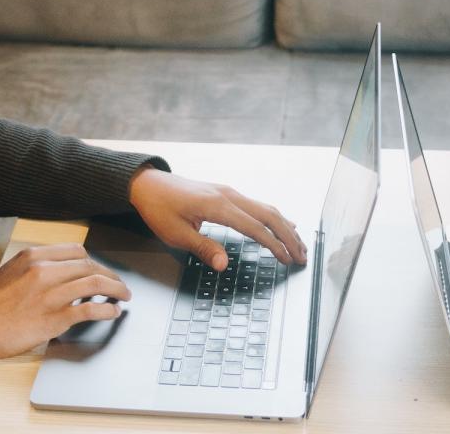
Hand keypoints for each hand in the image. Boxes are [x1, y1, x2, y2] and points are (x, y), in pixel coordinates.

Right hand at [0, 243, 129, 365]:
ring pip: (95, 283)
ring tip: (123, 295)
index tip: (100, 269)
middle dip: (109, 274)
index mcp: (33, 256)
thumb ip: (35, 269)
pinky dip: (107, 309)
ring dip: (116, 289)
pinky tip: (113, 312)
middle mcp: (44, 271)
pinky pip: (90, 309)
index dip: (94, 261)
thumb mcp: (9, 273)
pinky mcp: (54, 318)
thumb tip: (59, 273)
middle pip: (90, 265)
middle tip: (118, 283)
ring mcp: (50, 294)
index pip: (76, 251)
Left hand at [129, 168, 306, 270]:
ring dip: (285, 227)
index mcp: (218, 206)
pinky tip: (282, 225)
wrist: (147, 184)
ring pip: (266, 208)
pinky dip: (274, 217)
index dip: (274, 245)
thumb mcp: (175, 234)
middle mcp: (229, 195)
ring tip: (299, 245)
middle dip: (288, 237)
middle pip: (269, 215)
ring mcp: (229, 192)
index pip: (255, 228)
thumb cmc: (158, 209)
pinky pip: (257, 205)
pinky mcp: (226, 193)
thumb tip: (225, 265)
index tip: (288, 260)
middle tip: (302, 257)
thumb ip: (203, 248)